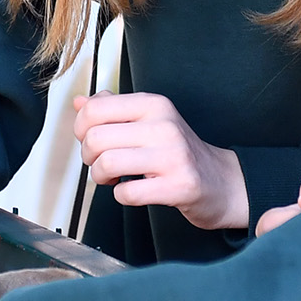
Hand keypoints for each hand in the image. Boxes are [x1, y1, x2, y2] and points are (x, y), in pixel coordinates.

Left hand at [72, 91, 246, 230]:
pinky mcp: (179, 186)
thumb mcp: (149, 120)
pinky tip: (134, 191)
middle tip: (102, 164)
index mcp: (153, 104)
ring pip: (107, 164)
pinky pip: (127, 194)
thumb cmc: (178, 152)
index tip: (92, 141)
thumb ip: (113, 109)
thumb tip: (79, 103)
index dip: (81, 130)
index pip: (94, 109)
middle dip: (89, 158)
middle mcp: (164, 125)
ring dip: (102, 178)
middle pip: (95, 138)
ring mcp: (173, 156)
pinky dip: (122, 197)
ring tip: (115, 178)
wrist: (221, 181)